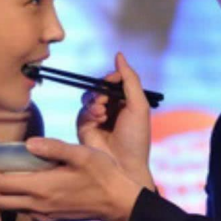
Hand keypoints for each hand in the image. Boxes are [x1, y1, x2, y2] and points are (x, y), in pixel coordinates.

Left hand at [0, 137, 141, 220]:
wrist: (120, 202)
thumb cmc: (104, 175)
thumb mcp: (82, 154)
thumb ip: (54, 147)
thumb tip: (29, 142)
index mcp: (43, 186)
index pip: (1, 183)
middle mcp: (39, 203)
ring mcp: (45, 213)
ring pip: (9, 207)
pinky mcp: (52, 216)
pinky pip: (24, 209)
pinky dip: (13, 197)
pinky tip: (21, 183)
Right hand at [77, 53, 154, 189]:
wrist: (124, 166)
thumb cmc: (136, 137)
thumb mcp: (139, 104)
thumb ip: (130, 78)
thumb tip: (118, 55)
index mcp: (126, 102)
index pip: (114, 80)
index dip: (112, 77)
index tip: (114, 79)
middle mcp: (112, 108)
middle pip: (99, 86)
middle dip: (102, 89)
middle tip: (107, 98)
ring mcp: (97, 117)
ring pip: (88, 96)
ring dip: (95, 99)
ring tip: (103, 110)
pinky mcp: (84, 127)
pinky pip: (82, 110)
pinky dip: (90, 111)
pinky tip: (98, 119)